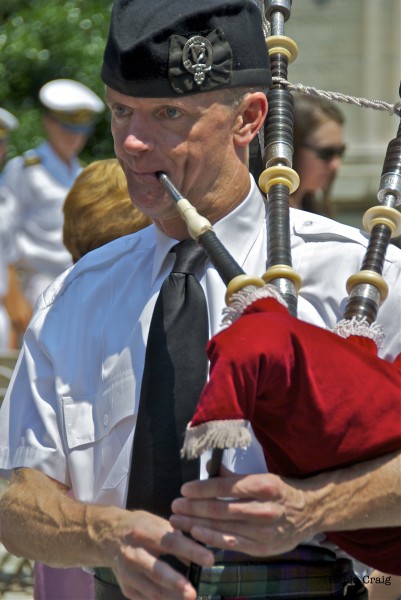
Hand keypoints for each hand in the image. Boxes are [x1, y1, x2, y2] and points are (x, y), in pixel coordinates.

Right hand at [104, 509, 213, 599]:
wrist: (107, 536)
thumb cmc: (139, 527)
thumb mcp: (155, 522)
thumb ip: (176, 536)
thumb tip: (198, 552)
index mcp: (143, 532)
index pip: (170, 542)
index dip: (190, 551)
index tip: (209, 559)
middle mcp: (133, 553)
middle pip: (156, 570)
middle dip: (176, 583)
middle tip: (193, 593)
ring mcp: (127, 573)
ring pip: (151, 590)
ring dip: (171, 598)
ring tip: (190, 599)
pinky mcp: (126, 588)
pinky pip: (146, 599)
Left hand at [170, 467, 314, 557]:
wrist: (310, 512)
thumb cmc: (281, 491)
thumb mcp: (262, 477)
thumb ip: (235, 476)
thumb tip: (210, 467)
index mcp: (264, 485)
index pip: (225, 487)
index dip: (202, 489)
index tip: (184, 489)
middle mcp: (265, 509)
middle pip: (221, 509)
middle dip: (193, 508)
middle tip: (175, 506)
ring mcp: (264, 531)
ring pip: (224, 528)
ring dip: (197, 525)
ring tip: (178, 522)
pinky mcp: (263, 548)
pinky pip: (233, 543)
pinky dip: (212, 539)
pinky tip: (197, 534)